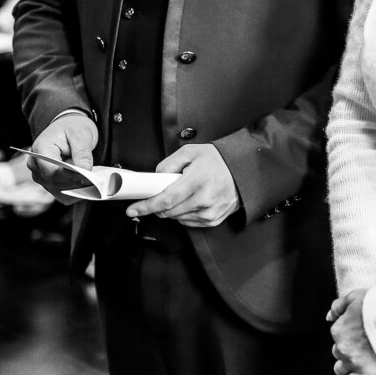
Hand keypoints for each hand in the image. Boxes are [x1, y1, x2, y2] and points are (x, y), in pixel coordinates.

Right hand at [25, 113, 98, 203]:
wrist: (67, 129)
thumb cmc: (72, 128)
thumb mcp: (81, 134)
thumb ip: (82, 152)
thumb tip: (85, 169)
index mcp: (40, 149)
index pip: (52, 170)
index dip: (70, 177)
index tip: (89, 178)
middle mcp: (36, 165)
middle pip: (55, 183)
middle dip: (76, 183)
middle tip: (97, 182)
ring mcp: (41, 176)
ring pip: (59, 191)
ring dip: (77, 189)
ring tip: (93, 181)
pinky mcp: (49, 184)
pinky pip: (62, 194)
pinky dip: (75, 192)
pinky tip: (86, 184)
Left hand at [125, 144, 241, 226]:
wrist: (243, 171)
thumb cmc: (218, 160)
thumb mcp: (191, 152)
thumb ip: (168, 163)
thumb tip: (155, 178)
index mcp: (197, 181)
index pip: (166, 200)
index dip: (147, 206)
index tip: (133, 209)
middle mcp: (204, 200)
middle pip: (168, 212)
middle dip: (157, 205)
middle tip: (158, 193)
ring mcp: (209, 213)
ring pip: (177, 218)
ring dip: (172, 209)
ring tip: (183, 192)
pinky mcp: (213, 220)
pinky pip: (188, 222)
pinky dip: (183, 213)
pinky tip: (191, 200)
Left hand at [328, 289, 375, 374]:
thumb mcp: (354, 297)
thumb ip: (338, 307)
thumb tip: (329, 317)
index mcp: (337, 330)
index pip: (337, 334)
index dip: (347, 332)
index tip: (357, 331)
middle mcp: (342, 348)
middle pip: (338, 351)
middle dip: (346, 348)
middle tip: (360, 344)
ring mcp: (353, 362)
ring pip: (340, 368)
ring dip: (345, 365)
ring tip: (356, 361)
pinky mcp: (364, 373)